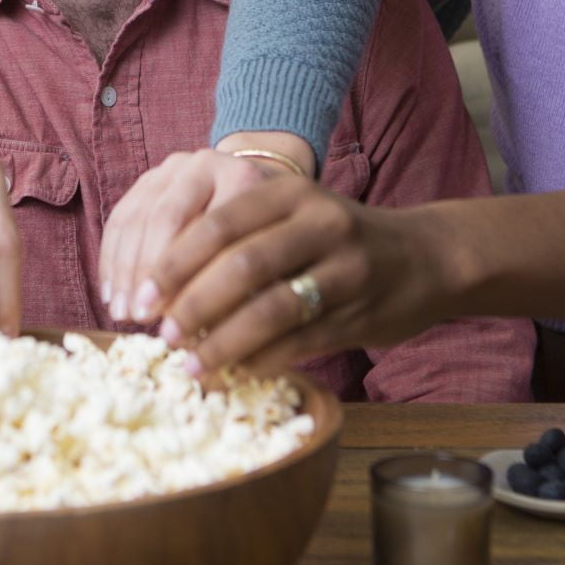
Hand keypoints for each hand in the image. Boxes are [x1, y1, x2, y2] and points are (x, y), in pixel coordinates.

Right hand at [99, 149, 269, 323]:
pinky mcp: (148, 178)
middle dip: (150, 273)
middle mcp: (208, 163)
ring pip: (138, 218)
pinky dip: (111, 258)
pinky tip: (110, 293)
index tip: (174, 321)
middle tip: (140, 317)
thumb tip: (207, 336)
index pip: (211, 233)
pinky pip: (120, 217)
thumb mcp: (272, 259)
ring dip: (124, 271)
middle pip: (168, 219)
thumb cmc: (266, 240)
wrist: (257, 193)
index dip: (190, 279)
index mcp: (246, 180)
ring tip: (121, 313)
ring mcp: (174, 167)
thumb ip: (246, 288)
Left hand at [147, 176, 444, 378]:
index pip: (220, 223)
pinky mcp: (359, 313)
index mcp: (292, 193)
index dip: (173, 262)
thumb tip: (163, 290)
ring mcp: (345, 270)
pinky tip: (234, 372)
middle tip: (161, 334)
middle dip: (193, 304)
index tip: (140, 295)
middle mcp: (321, 224)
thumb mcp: (294, 214)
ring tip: (190, 365)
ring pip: (272, 309)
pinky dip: (261, 361)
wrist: (425, 257)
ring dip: (224, 342)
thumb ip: (240, 238)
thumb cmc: (338, 238)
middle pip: (243, 265)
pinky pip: (299, 342)